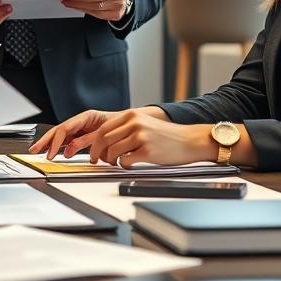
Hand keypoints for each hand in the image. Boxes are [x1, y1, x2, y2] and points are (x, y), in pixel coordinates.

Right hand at [30, 109, 119, 158]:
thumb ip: (86, 141)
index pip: (65, 128)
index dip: (56, 141)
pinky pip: (68, 139)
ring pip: (61, 135)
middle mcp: (82, 121)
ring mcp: (82, 128)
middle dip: (46, 140)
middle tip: (35, 150)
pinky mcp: (83, 134)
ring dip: (50, 143)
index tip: (50, 153)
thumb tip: (69, 148)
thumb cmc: (122, 126)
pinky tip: (53, 151)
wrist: (133, 124)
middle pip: (59, 130)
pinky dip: (59, 145)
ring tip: (39, 150)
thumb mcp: (105, 134)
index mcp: (87, 117)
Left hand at [43, 109, 211, 166]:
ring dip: (110, 161)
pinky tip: (131, 164)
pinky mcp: (147, 150)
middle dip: (95, 153)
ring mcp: (140, 136)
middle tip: (95, 161)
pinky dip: (124, 166)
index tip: (89, 151)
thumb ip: (125, 129)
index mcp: (130, 115)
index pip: (102, 129)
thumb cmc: (167, 137)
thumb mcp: (144, 125)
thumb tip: (103, 142)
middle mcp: (133, 122)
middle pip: (103, 140)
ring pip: (112, 152)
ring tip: (118, 163)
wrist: (191, 141)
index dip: (91, 142)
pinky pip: (125, 161)